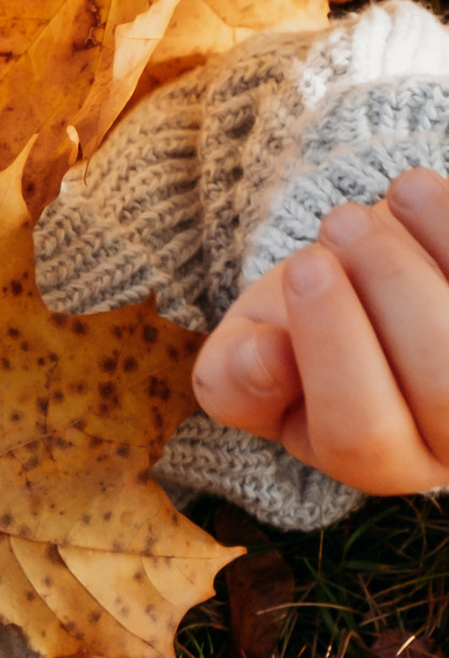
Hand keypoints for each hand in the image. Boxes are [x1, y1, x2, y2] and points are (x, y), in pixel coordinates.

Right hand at [192, 170, 448, 493]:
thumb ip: (231, 379)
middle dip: (390, 289)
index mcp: (379, 464)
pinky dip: (448, 225)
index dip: (333, 349)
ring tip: (361, 213)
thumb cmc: (297, 332)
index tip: (305, 268)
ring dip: (414, 262)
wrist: (360, 288)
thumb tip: (265, 356)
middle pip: (441, 384)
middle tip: (338, 224)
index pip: (360, 433)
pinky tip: (409, 193)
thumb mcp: (244, 360)